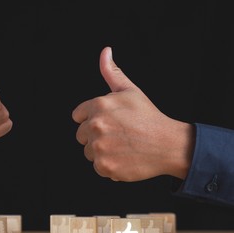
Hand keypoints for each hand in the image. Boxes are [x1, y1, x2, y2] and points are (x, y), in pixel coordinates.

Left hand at [72, 47, 193, 180]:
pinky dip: (109, 166)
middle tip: (118, 135)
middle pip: (81, 135)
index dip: (92, 119)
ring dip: (102, 152)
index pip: (78, 116)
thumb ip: (112, 72)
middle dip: (95, 135)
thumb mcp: (130, 90)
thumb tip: (105, 51)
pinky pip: (98, 167)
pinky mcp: (105, 166)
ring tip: (122, 146)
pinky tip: (124, 158)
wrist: (169, 144)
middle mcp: (95, 125)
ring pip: (89, 152)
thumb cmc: (149, 117)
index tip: (108, 123)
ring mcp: (99, 147)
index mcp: (98, 105)